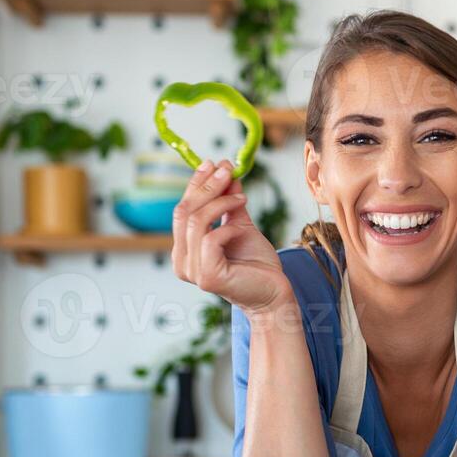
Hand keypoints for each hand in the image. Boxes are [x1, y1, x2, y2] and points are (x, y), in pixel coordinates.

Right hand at [172, 160, 291, 313]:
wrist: (274, 293)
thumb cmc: (256, 263)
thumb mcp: (240, 225)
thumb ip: (229, 202)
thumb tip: (225, 172)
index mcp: (184, 249)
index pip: (182, 209)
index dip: (195, 184)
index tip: (212, 163)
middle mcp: (181, 261)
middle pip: (184, 212)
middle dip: (206, 186)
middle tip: (226, 169)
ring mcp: (191, 271)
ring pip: (197, 222)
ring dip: (220, 203)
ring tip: (241, 197)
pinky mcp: (207, 277)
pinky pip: (211, 239)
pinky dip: (227, 228)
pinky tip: (241, 228)